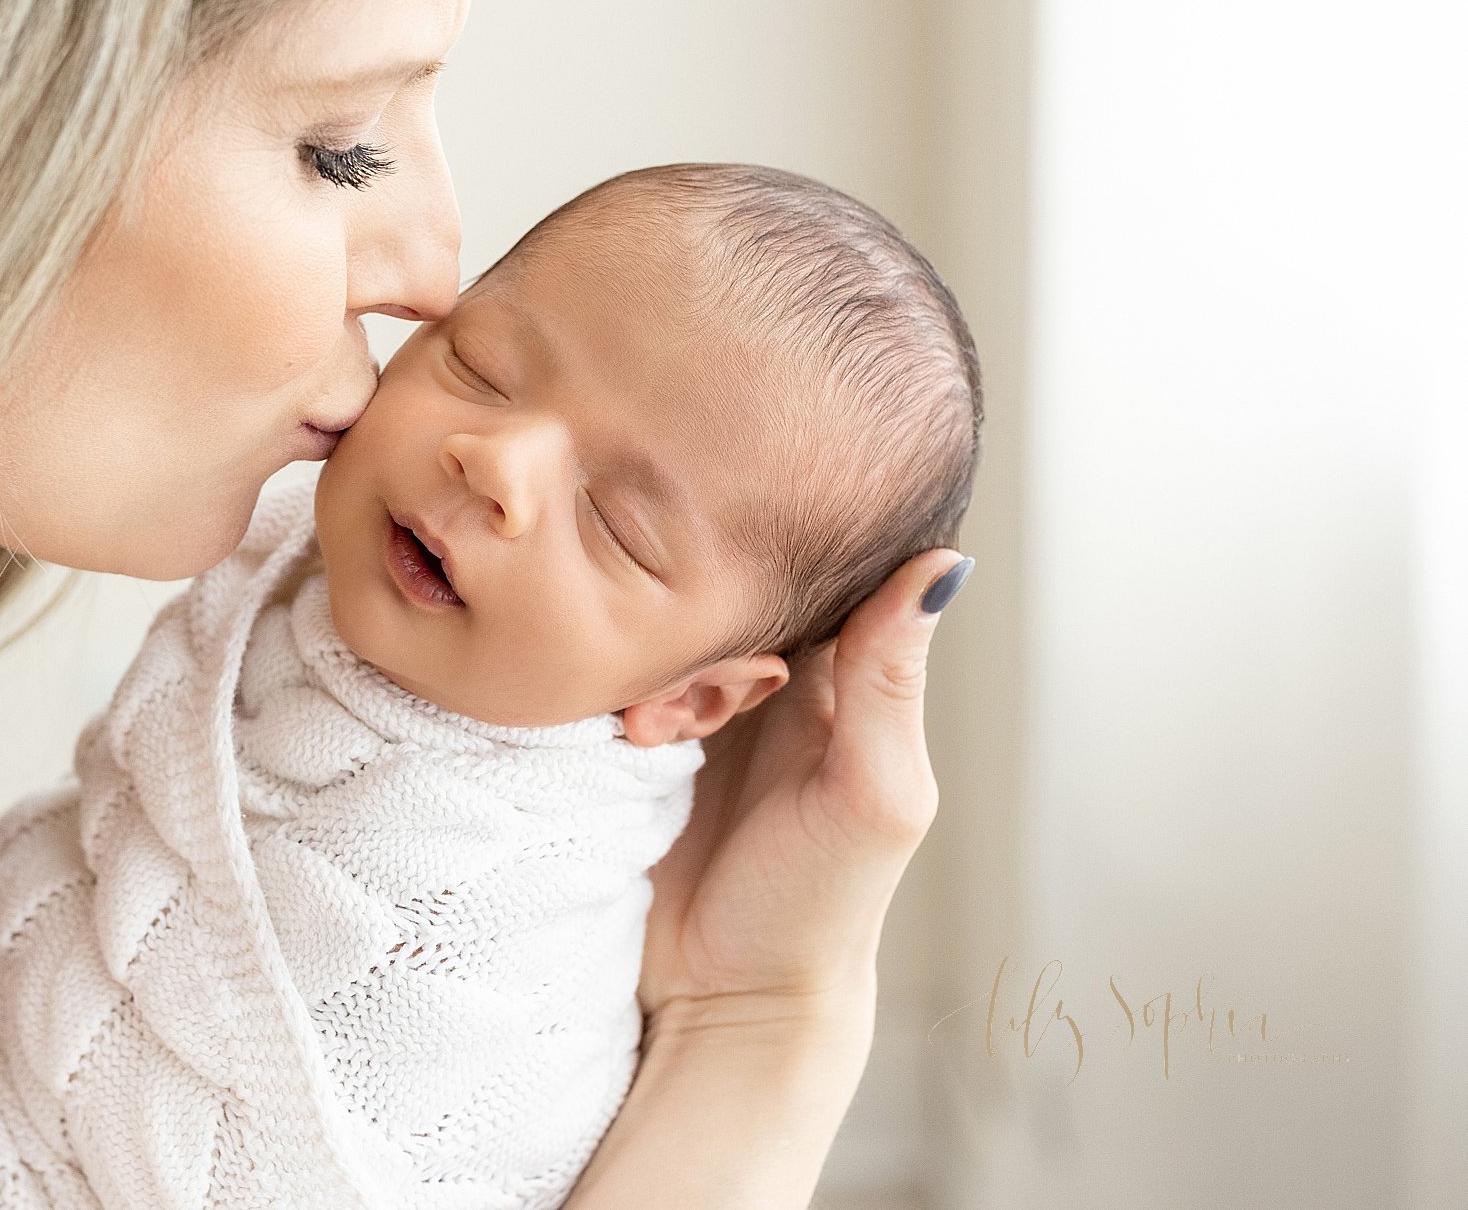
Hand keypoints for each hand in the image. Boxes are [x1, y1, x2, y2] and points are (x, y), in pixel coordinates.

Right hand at [634, 550, 968, 1031]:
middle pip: (727, 597)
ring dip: (658, 671)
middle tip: (702, 698)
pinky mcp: (636, 737)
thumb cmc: (821, 906)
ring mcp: (699, 707)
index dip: (775, 576)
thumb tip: (945, 562)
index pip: (812, 576)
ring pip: (667, 631)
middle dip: (704, 632)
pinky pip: (616, 676)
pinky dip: (619, 696)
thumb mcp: (874, 793)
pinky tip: (632, 738)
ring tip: (658, 731)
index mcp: (842, 679)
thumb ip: (892, 680)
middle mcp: (770, 680)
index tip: (752, 611)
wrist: (722, 998)